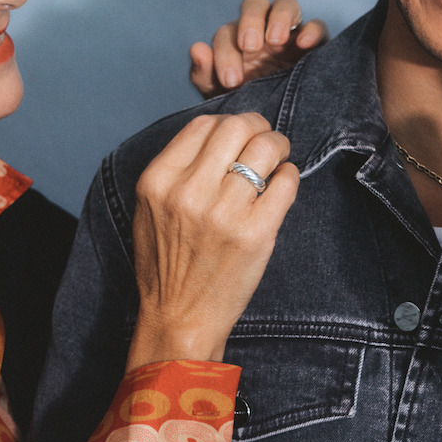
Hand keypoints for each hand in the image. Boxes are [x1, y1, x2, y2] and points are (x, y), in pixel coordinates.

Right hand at [126, 112, 298, 370]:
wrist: (179, 318)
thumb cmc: (167, 263)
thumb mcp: (152, 208)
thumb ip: (179, 168)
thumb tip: (223, 131)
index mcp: (159, 181)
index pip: (204, 124)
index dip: (229, 123)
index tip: (241, 134)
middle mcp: (189, 191)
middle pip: (238, 127)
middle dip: (259, 128)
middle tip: (266, 142)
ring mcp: (224, 212)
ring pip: (267, 148)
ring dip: (279, 147)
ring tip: (278, 160)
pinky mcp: (256, 233)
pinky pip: (286, 181)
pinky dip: (289, 176)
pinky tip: (282, 184)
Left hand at [190, 0, 327, 97]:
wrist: (274, 123)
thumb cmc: (245, 105)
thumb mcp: (220, 95)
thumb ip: (204, 73)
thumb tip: (197, 48)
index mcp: (236, 40)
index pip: (227, 32)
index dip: (226, 53)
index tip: (231, 82)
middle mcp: (262, 30)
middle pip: (255, 3)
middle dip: (250, 21)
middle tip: (250, 47)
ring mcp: (290, 33)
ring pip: (285, 3)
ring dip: (279, 17)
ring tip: (276, 40)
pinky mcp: (316, 43)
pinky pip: (317, 25)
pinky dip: (312, 29)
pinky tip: (305, 44)